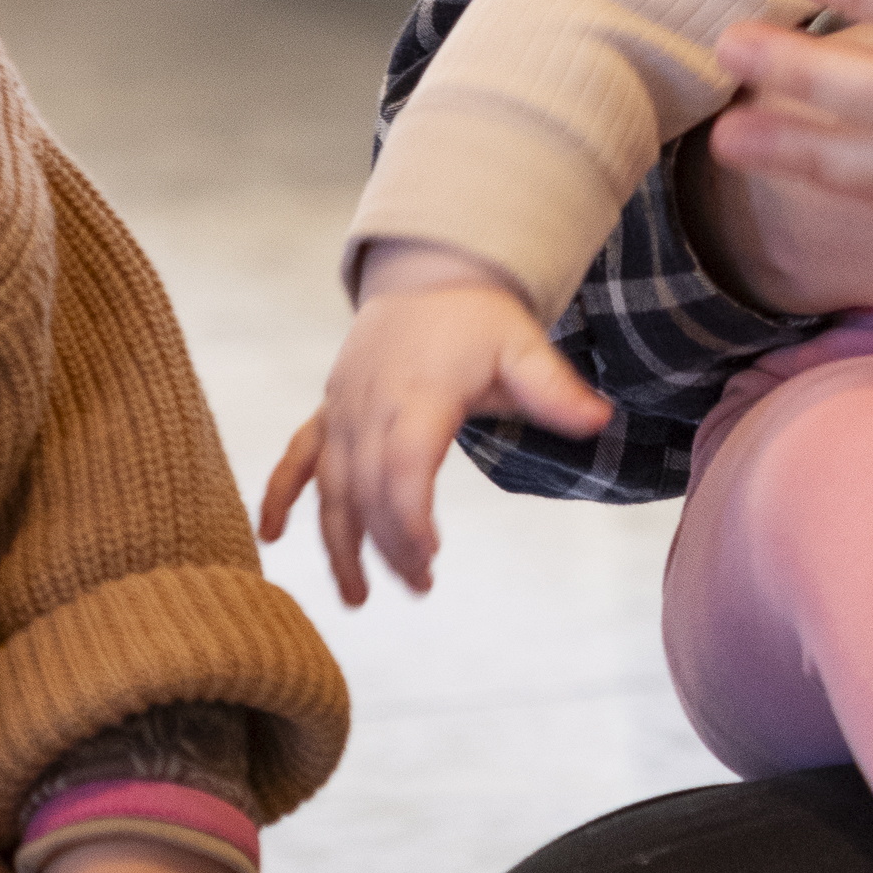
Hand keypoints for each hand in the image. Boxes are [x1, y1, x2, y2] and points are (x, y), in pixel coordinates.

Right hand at [259, 245, 610, 601]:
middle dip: (388, 546)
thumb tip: (600, 419)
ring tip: (358, 599)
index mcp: (417, 394)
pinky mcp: (329, 412)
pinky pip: (296, 457)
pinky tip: (271, 539)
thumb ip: (554, 388)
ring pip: (329, 487)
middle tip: (421, 588)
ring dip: (339, 544)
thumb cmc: (478, 318)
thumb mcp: (523, 345)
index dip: (408, 516)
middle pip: (366, 490)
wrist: (428, 273)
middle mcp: (368, 406)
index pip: (402, 466)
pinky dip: (280, 496)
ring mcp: (342, 411)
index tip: (429, 557)